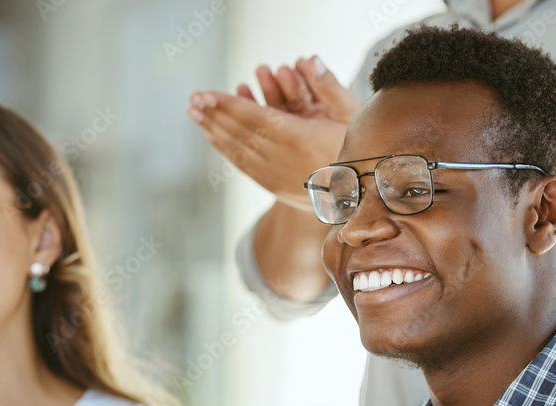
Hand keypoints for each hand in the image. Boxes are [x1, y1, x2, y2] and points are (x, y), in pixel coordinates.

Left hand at [188, 56, 359, 208]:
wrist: (362, 197)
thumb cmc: (359, 150)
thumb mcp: (352, 115)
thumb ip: (329, 86)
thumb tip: (309, 59)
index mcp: (300, 139)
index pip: (254, 118)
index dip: (227, 105)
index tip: (205, 94)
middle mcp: (284, 160)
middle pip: (241, 134)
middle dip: (214, 115)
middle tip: (192, 100)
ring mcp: (277, 177)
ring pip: (239, 151)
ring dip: (215, 131)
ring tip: (196, 115)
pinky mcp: (275, 188)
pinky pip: (244, 166)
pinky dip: (226, 150)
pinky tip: (214, 138)